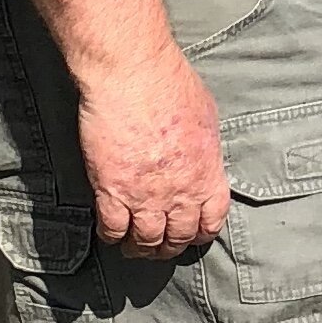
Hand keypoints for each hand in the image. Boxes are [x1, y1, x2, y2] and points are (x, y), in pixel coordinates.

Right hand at [76, 47, 231, 253]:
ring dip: (140, 248)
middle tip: (160, 245)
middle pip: (177, 237)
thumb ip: (205, 149)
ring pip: (145, 241)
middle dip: (169, 245)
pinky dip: (112, 236)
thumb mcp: (206, 116)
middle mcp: (180, 193)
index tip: (192, 234)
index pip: (211, 222)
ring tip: (134, 246)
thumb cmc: (170, 84)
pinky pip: (113, 228)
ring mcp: (145, 196)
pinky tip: (110, 232)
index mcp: (207, 174)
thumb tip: (201, 160)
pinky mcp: (111, 191)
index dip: (201, 233)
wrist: (133, 74)